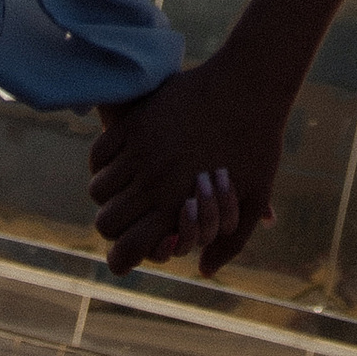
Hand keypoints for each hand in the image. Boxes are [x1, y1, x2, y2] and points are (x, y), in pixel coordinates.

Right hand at [89, 52, 286, 278]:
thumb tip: (202, 270)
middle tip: (132, 218)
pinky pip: (99, 154)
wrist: (250, 85)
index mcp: (179, 205)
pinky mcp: (136, 121)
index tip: (126, 255)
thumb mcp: (254, 199)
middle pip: (104, 223)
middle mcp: (153, 181)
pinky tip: (122, 162)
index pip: (126, 250)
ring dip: (108, 195)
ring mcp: (141, 149)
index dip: (121, 260)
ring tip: (127, 189)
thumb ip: (230, 243)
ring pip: (97, 189)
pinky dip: (103, 163)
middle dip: (115, 228)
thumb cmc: (259, 145)